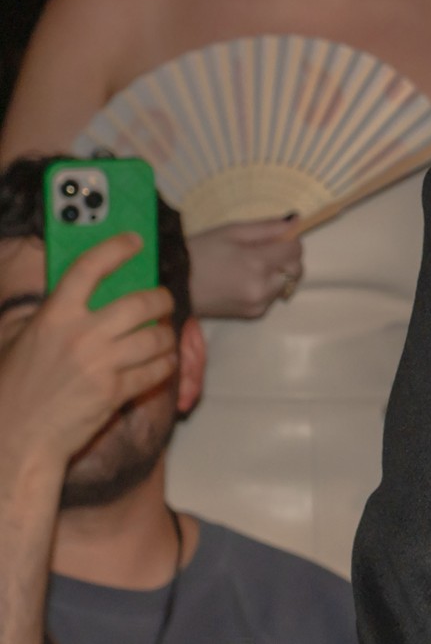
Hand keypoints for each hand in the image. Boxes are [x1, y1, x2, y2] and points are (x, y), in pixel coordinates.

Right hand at [0, 233, 177, 470]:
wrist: (15, 439)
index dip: (115, 248)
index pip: (88, 268)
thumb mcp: (21, 341)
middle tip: (163, 300)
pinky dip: (164, 364)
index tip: (134, 241)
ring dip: (166, 336)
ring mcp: (100, 364)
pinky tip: (161, 363)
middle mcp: (81, 336)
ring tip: (162, 336)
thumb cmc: (14, 389)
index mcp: (53, 317)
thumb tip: (82, 289)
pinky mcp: (115, 392)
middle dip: (162, 299)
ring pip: (156, 337)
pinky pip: (156, 370)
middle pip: (141, 303)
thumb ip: (50, 315)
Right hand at [185, 216, 303, 318]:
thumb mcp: (232, 231)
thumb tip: (297, 221)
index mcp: (258, 263)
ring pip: (285, 283)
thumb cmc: (200, 251)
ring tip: (249, 267)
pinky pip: (272, 297)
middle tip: (262, 251)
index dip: (288, 240)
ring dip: (277, 273)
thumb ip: (268, 227)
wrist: (173, 284)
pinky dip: (266, 287)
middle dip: (286, 258)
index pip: (295, 250)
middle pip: (296, 269)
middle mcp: (263, 287)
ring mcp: (259, 304)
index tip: (273, 238)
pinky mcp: (253, 314)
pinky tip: (244, 281)